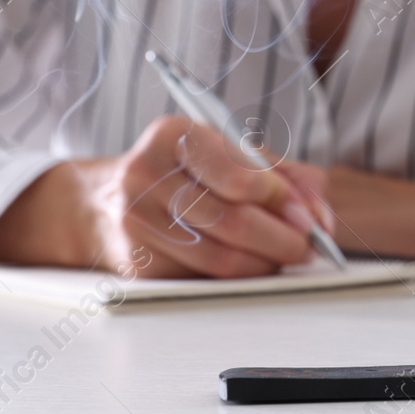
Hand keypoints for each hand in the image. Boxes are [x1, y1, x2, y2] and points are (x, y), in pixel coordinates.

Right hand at [0, 116, 332, 277]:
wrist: (96, 203)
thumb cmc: (174, 171)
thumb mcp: (219, 150)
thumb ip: (274, 170)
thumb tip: (318, 204)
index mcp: (171, 136)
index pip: (237, 174)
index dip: (281, 199)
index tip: (309, 214)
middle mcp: (146, 175)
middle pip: (231, 220)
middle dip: (283, 237)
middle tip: (310, 245)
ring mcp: (136, 222)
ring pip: (218, 256)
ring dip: (266, 263)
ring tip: (289, 257)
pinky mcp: (136, 263)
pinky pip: (201, 277)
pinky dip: (238, 276)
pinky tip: (255, 266)